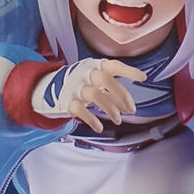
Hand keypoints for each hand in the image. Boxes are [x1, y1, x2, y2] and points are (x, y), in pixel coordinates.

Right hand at [31, 58, 147, 132]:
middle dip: (121, 94)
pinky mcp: (66, 100)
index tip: (143, 78)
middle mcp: (86, 74)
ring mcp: (75, 86)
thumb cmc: (83, 83)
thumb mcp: (96, 79)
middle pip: (105, 79)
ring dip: (110, 109)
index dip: (129, 70)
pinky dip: (92, 120)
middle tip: (131, 110)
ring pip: (94, 95)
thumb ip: (112, 88)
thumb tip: (129, 105)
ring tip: (118, 120)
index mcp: (96, 66)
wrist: (51, 87)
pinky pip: (80, 110)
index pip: (114, 65)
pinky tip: (99, 127)